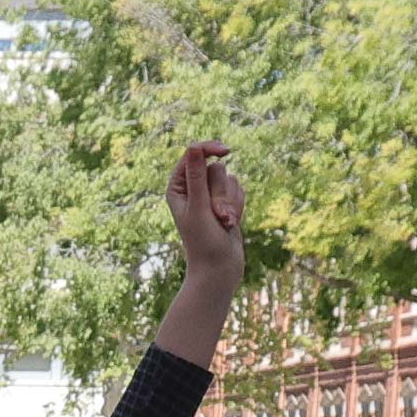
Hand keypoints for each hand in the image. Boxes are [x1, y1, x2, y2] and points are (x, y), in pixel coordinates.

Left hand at [164, 140, 242, 286]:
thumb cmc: (203, 242)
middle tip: (216, 216)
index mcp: (177, 188)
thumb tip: (194, 147)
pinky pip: (239, 190)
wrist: (219, 269)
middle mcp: (192, 189)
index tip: (225, 151)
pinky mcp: (225, 202)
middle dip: (220, 192)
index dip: (208, 149)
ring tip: (224, 223)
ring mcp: (210, 196)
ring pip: (229, 179)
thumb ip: (197, 177)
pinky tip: (231, 224)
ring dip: (230, 202)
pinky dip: (238, 206)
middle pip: (215, 168)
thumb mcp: (198, 207)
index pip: (193, 154)